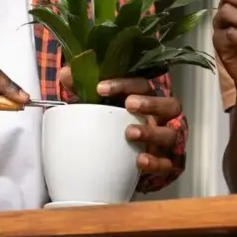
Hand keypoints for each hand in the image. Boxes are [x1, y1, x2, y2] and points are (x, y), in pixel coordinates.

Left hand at [59, 67, 181, 174]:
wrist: (124, 159)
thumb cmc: (113, 124)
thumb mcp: (97, 106)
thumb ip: (83, 89)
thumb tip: (66, 73)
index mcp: (146, 98)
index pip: (141, 85)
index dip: (123, 84)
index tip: (100, 88)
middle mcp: (161, 117)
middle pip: (170, 104)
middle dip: (150, 103)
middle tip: (129, 104)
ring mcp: (165, 139)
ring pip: (170, 133)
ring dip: (152, 132)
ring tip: (130, 133)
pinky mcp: (165, 162)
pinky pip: (167, 163)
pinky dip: (155, 162)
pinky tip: (139, 160)